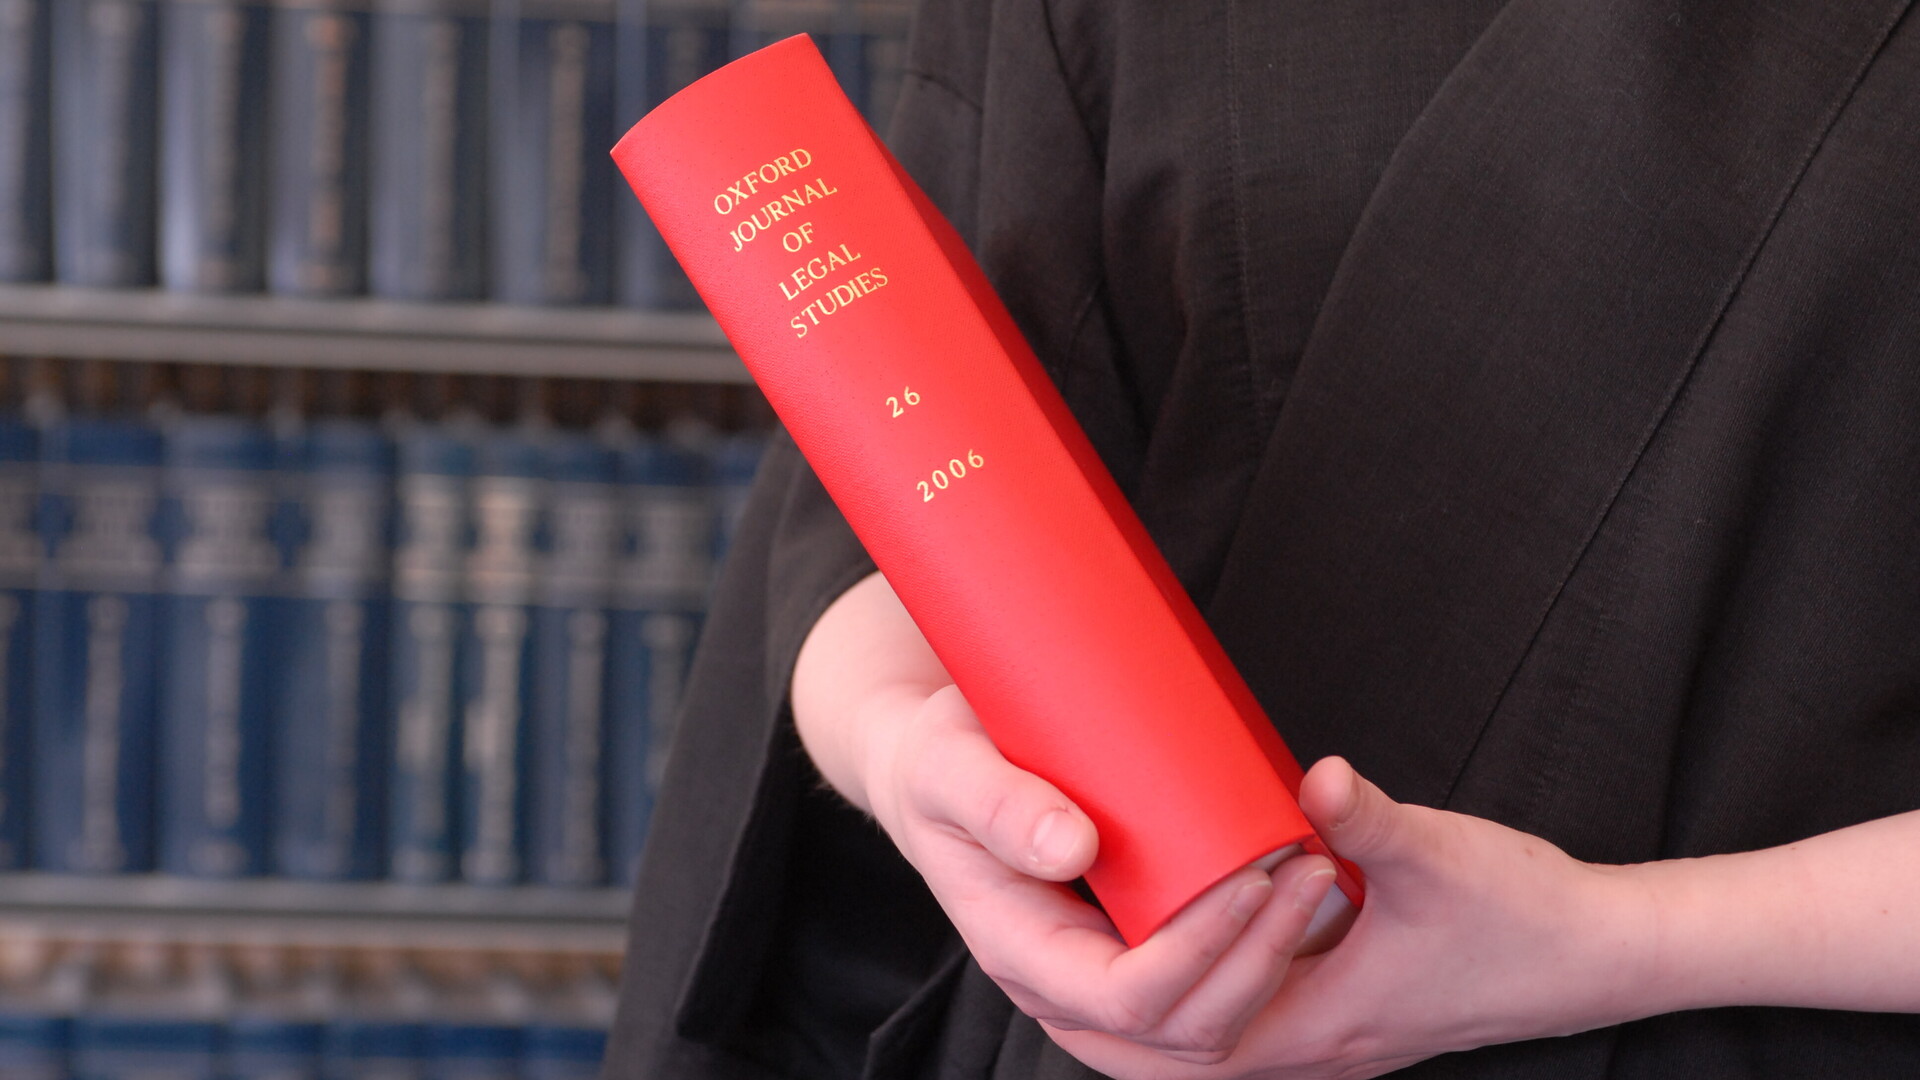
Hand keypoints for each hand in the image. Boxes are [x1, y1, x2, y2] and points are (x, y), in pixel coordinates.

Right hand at [861, 683, 1340, 1065]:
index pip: (1123, 999)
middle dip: (1258, 961)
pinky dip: (1258, 956)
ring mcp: (1097, 975)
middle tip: (1311, 867)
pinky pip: (1205, 990)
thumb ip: (996, 801)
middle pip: (1180, 1030)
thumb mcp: (948, 764)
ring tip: (1316, 872)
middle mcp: (1061, 984)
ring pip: (1204, 1025)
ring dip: (1272, 962)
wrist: (932, 772)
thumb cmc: (940, 761)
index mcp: (1018, 949)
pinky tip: (1295, 891)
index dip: (1197, 954)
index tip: (1251, 879)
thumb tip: (1071, 846)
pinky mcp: (1127, 950)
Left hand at [1048, 757, 1660, 1078]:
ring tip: (1082, 936)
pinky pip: (1234, 1023)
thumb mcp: (1438, 856)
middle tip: (1035, 940)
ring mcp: (1322, 1036)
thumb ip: (1368, 819)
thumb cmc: (1522, 915)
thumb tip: (1312, 778)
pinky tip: (1170, 929)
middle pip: (1165, 1062)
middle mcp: (1308, 1046)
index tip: (1081, 910)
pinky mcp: (1336, 1014)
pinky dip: (1184, 992)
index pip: (1181, 1035)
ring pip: (1195, 1050)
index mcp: (1315, 1023)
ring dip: (1133, 1007)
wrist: (1595, 953)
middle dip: (1092, 1013)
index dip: (1121, 982)